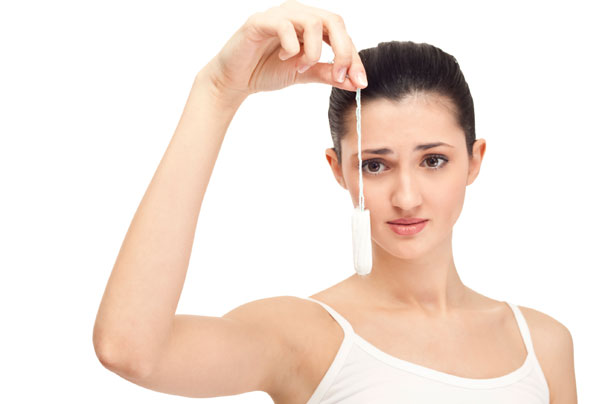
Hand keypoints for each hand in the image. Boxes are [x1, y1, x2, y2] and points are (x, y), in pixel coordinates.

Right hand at [203, 0, 367, 99]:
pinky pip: (285, 26)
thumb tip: (355, 82)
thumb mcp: (304, 74)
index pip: (342, 34)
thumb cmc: (266, 70)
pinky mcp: (260, 22)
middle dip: (343, 51)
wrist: (234, 80)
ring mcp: (279, 15)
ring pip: (313, 22)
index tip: (359, 82)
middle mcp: (298, 14)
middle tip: (338, 76)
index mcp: (311, 25)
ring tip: (302, 67)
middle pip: (334, 21)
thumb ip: (328, 74)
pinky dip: (291, 46)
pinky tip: (284, 57)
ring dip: (314, 51)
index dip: (354, 58)